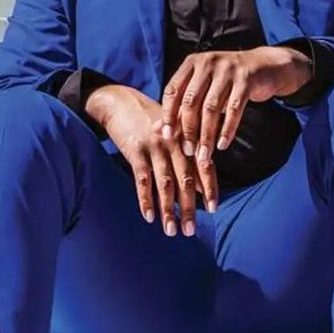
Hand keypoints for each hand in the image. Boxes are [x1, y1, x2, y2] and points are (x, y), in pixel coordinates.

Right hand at [87, 83, 217, 234]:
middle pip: (185, 180)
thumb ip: (188, 156)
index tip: (213, 209)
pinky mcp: (135, 151)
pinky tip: (149, 217)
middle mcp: (175, 142)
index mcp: (187, 138)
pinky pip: (142, 180)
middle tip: (191, 231)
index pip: (203, 166)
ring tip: (172, 231)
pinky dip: (145, 200)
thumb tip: (201, 187)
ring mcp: (155, 147)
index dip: (209, 188)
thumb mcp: (173, 133)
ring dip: (168, 210)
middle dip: (188, 207)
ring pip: (165, 184)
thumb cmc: (150, 120)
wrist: (120, 101)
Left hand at [159, 45, 311, 162]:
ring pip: (212, 108)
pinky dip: (227, 130)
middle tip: (188, 151)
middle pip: (191, 101)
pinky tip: (222, 144)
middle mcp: (207, 63)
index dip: (168, 114)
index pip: (173, 90)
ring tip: (204, 155)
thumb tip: (156, 130)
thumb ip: (180, 107)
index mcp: (192, 63)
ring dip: (207, 135)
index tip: (167, 137)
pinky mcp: (246, 80)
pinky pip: (235, 109)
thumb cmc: (225, 81)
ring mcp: (228, 70)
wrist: (263, 66)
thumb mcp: (202, 88)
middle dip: (188, 130)